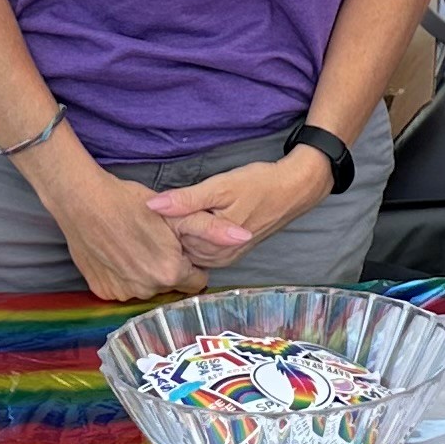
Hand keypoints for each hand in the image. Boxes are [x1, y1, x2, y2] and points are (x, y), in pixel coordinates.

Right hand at [35, 146, 202, 301]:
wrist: (83, 202)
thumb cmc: (131, 203)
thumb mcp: (178, 214)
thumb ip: (213, 228)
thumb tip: (246, 236)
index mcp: (170, 273)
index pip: (195, 280)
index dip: (190, 262)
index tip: (179, 246)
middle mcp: (147, 290)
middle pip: (170, 285)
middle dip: (169, 268)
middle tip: (156, 241)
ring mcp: (122, 293)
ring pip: (147, 287)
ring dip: (146, 272)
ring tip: (136, 244)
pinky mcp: (102, 292)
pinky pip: (123, 288)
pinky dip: (123, 275)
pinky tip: (118, 253)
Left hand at [144, 147, 330, 271]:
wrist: (292, 190)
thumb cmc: (258, 185)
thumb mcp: (220, 187)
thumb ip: (186, 200)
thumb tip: (152, 206)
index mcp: (211, 245)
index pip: (170, 238)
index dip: (163, 218)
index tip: (161, 201)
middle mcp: (217, 258)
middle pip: (178, 245)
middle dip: (172, 227)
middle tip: (172, 202)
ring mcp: (224, 258)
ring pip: (189, 247)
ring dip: (184, 230)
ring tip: (187, 207)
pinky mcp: (230, 253)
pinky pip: (202, 248)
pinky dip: (195, 234)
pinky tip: (197, 217)